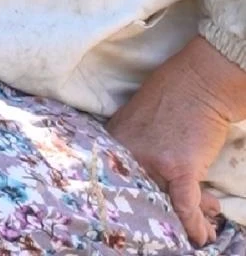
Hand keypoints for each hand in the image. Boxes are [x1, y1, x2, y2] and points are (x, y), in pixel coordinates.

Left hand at [107, 36, 245, 245]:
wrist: (199, 81)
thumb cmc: (171, 96)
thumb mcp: (136, 119)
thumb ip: (133, 148)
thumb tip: (143, 179)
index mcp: (113, 141)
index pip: (116, 182)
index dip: (136, 202)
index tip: (148, 212)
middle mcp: (126, 152)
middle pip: (140, 196)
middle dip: (163, 214)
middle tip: (178, 223)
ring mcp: (151, 160)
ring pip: (165, 204)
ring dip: (187, 221)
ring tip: (203, 228)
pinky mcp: (180, 166)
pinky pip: (185, 205)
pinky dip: (195, 224)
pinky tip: (202, 234)